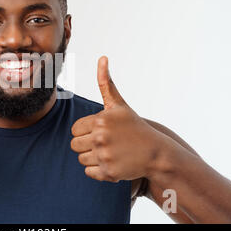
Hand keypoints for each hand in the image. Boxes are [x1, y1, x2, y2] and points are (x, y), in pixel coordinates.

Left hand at [70, 56, 166, 181]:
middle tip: (104, 144)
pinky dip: (98, 171)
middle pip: (74, 145)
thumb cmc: (134, 126)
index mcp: (100, 120)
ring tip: (110, 153)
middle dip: (87, 145)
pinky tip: (112, 163)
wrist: (156, 152)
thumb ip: (105, 83)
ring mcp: (105, 155)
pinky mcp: (109, 172)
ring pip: (81, 160)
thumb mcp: (119, 105)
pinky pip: (89, 173)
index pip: (75, 129)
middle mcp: (100, 137)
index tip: (100, 131)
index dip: (85, 131)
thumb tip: (102, 58)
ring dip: (92, 158)